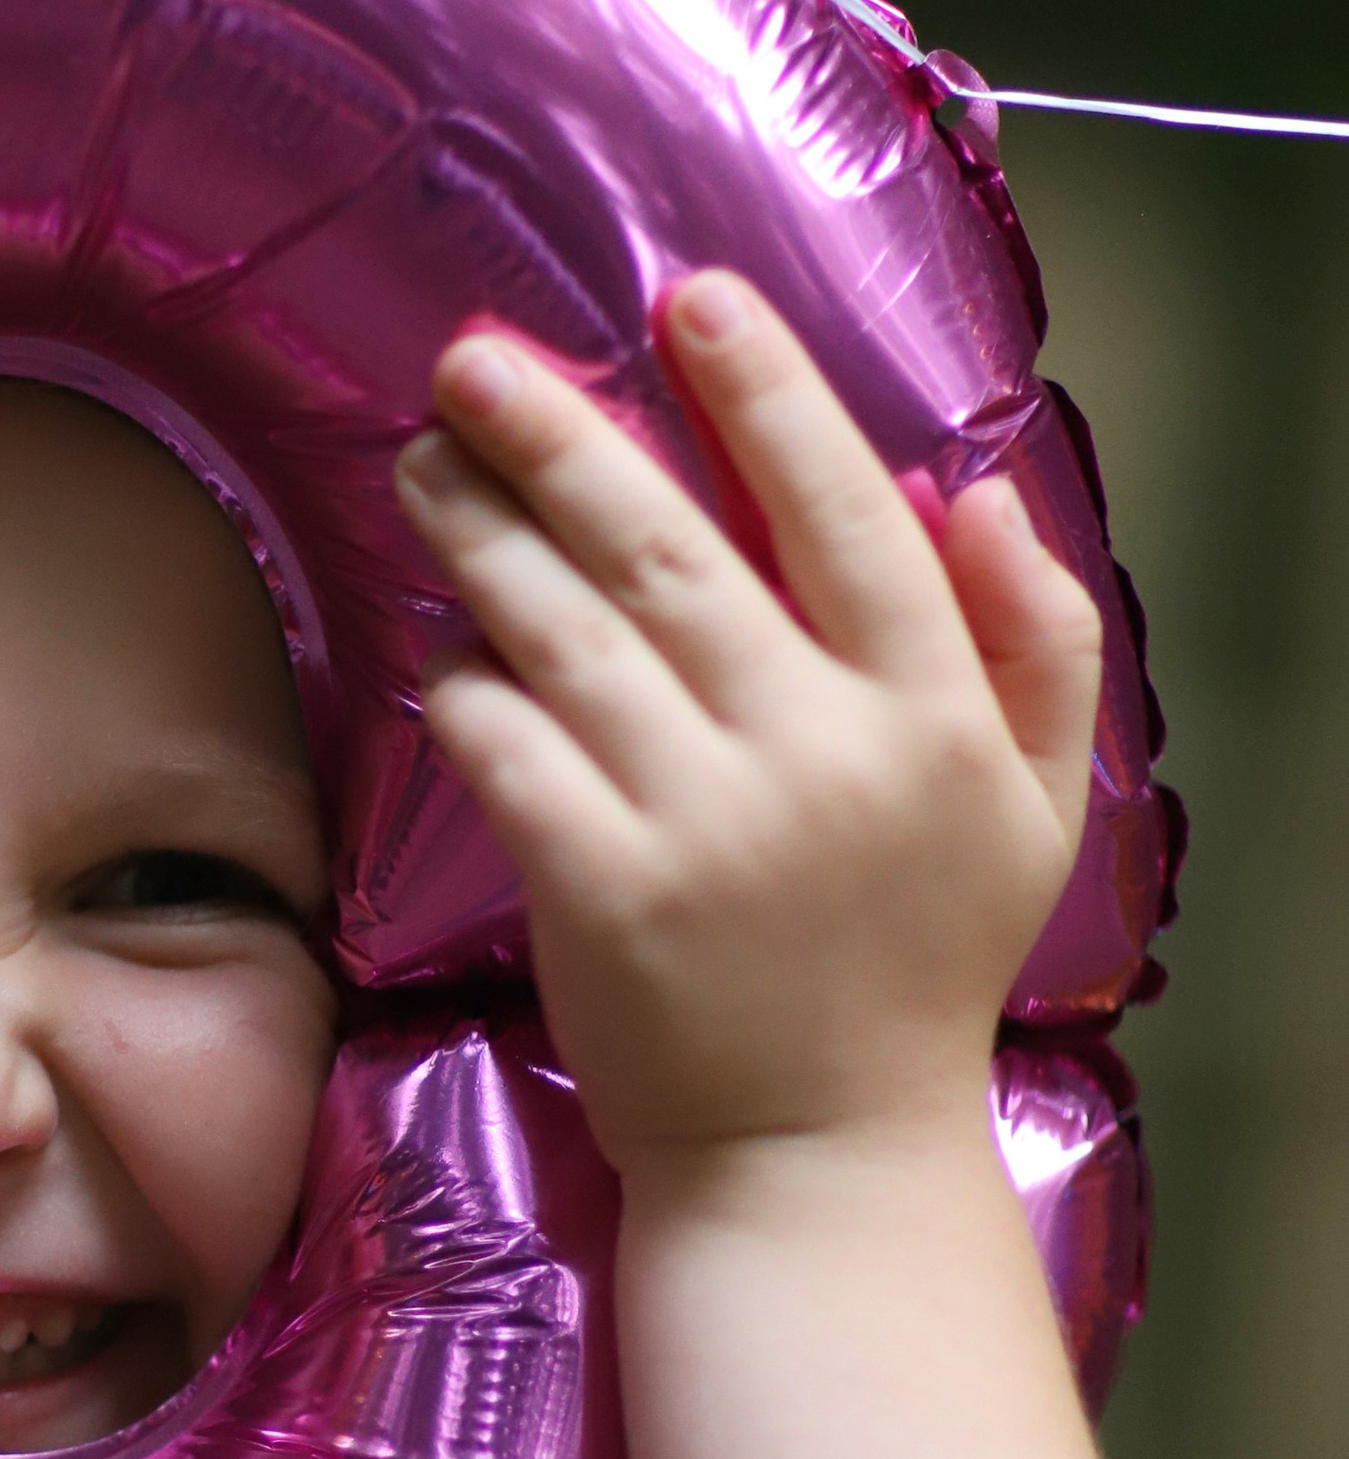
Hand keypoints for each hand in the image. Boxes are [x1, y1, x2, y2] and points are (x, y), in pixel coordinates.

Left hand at [396, 271, 1104, 1190]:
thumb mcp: (1031, 811)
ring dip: (484, 538)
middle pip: (672, 553)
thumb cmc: (912, 975)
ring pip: (572, 637)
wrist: (815, 1157)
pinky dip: (467, 692)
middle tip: (470, 358)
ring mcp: (705, 825)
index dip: (763, 398)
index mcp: (931, 715)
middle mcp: (819, 752)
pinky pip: (510, 753)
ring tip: (424, 465)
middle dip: (561, 439)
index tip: (686, 301)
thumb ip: (1034, 642)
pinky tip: (437, 650)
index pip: (844, 518)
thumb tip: (971, 487)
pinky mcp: (603, 897)